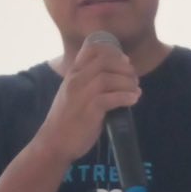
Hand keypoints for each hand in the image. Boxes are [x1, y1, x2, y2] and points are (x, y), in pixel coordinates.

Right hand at [36, 37, 141, 165]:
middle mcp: (76, 80)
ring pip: (109, 78)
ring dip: (127, 83)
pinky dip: (126, 97)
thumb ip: (88, 83)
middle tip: (134, 79)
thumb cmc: (67, 120)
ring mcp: (81, 95)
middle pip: (105, 61)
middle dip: (125, 68)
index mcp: (73, 74)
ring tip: (136, 90)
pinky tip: (133, 100)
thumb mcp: (73, 94)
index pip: (92, 49)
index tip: (125, 60)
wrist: (54, 142)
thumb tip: (115, 78)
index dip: (113, 51)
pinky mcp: (89, 111)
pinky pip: (111, 98)